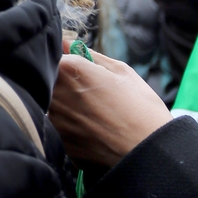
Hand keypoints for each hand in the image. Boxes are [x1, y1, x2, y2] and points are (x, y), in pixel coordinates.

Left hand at [49, 49, 170, 165]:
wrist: (150, 153)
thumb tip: (67, 44)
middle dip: (63, 84)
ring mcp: (55, 120)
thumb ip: (90, 56)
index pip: (52, 57)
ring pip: (52, 106)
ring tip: (95, 115)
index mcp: (69, 70)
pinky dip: (72, 129)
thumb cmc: (141, 108)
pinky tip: (93, 132)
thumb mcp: (121, 72)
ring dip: (66, 106)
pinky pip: (59, 129)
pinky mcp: (59, 143)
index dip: (65, 62)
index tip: (79, 70)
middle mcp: (55, 93)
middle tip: (90, 94)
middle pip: (48, 82)